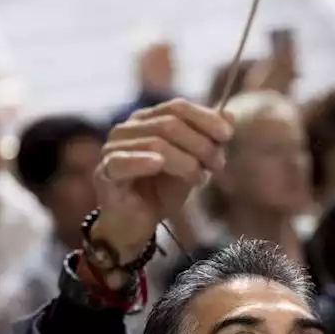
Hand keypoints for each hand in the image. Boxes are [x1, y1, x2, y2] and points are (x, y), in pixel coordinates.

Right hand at [93, 99, 231, 259]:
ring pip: (154, 143)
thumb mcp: (193, 164)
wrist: (137, 225)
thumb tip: (230, 114)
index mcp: (147, 120)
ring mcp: (113, 149)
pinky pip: (123, 162)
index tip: (227, 135)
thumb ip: (209, 140)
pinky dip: (143, 162)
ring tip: (200, 179)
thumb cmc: (161, 192)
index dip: (205, 118)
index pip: (177, 108)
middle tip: (218, 165)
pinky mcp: (104, 172)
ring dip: (185, 161)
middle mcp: (127, 128)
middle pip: (169, 124)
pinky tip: (159, 165)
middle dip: (200, 144)